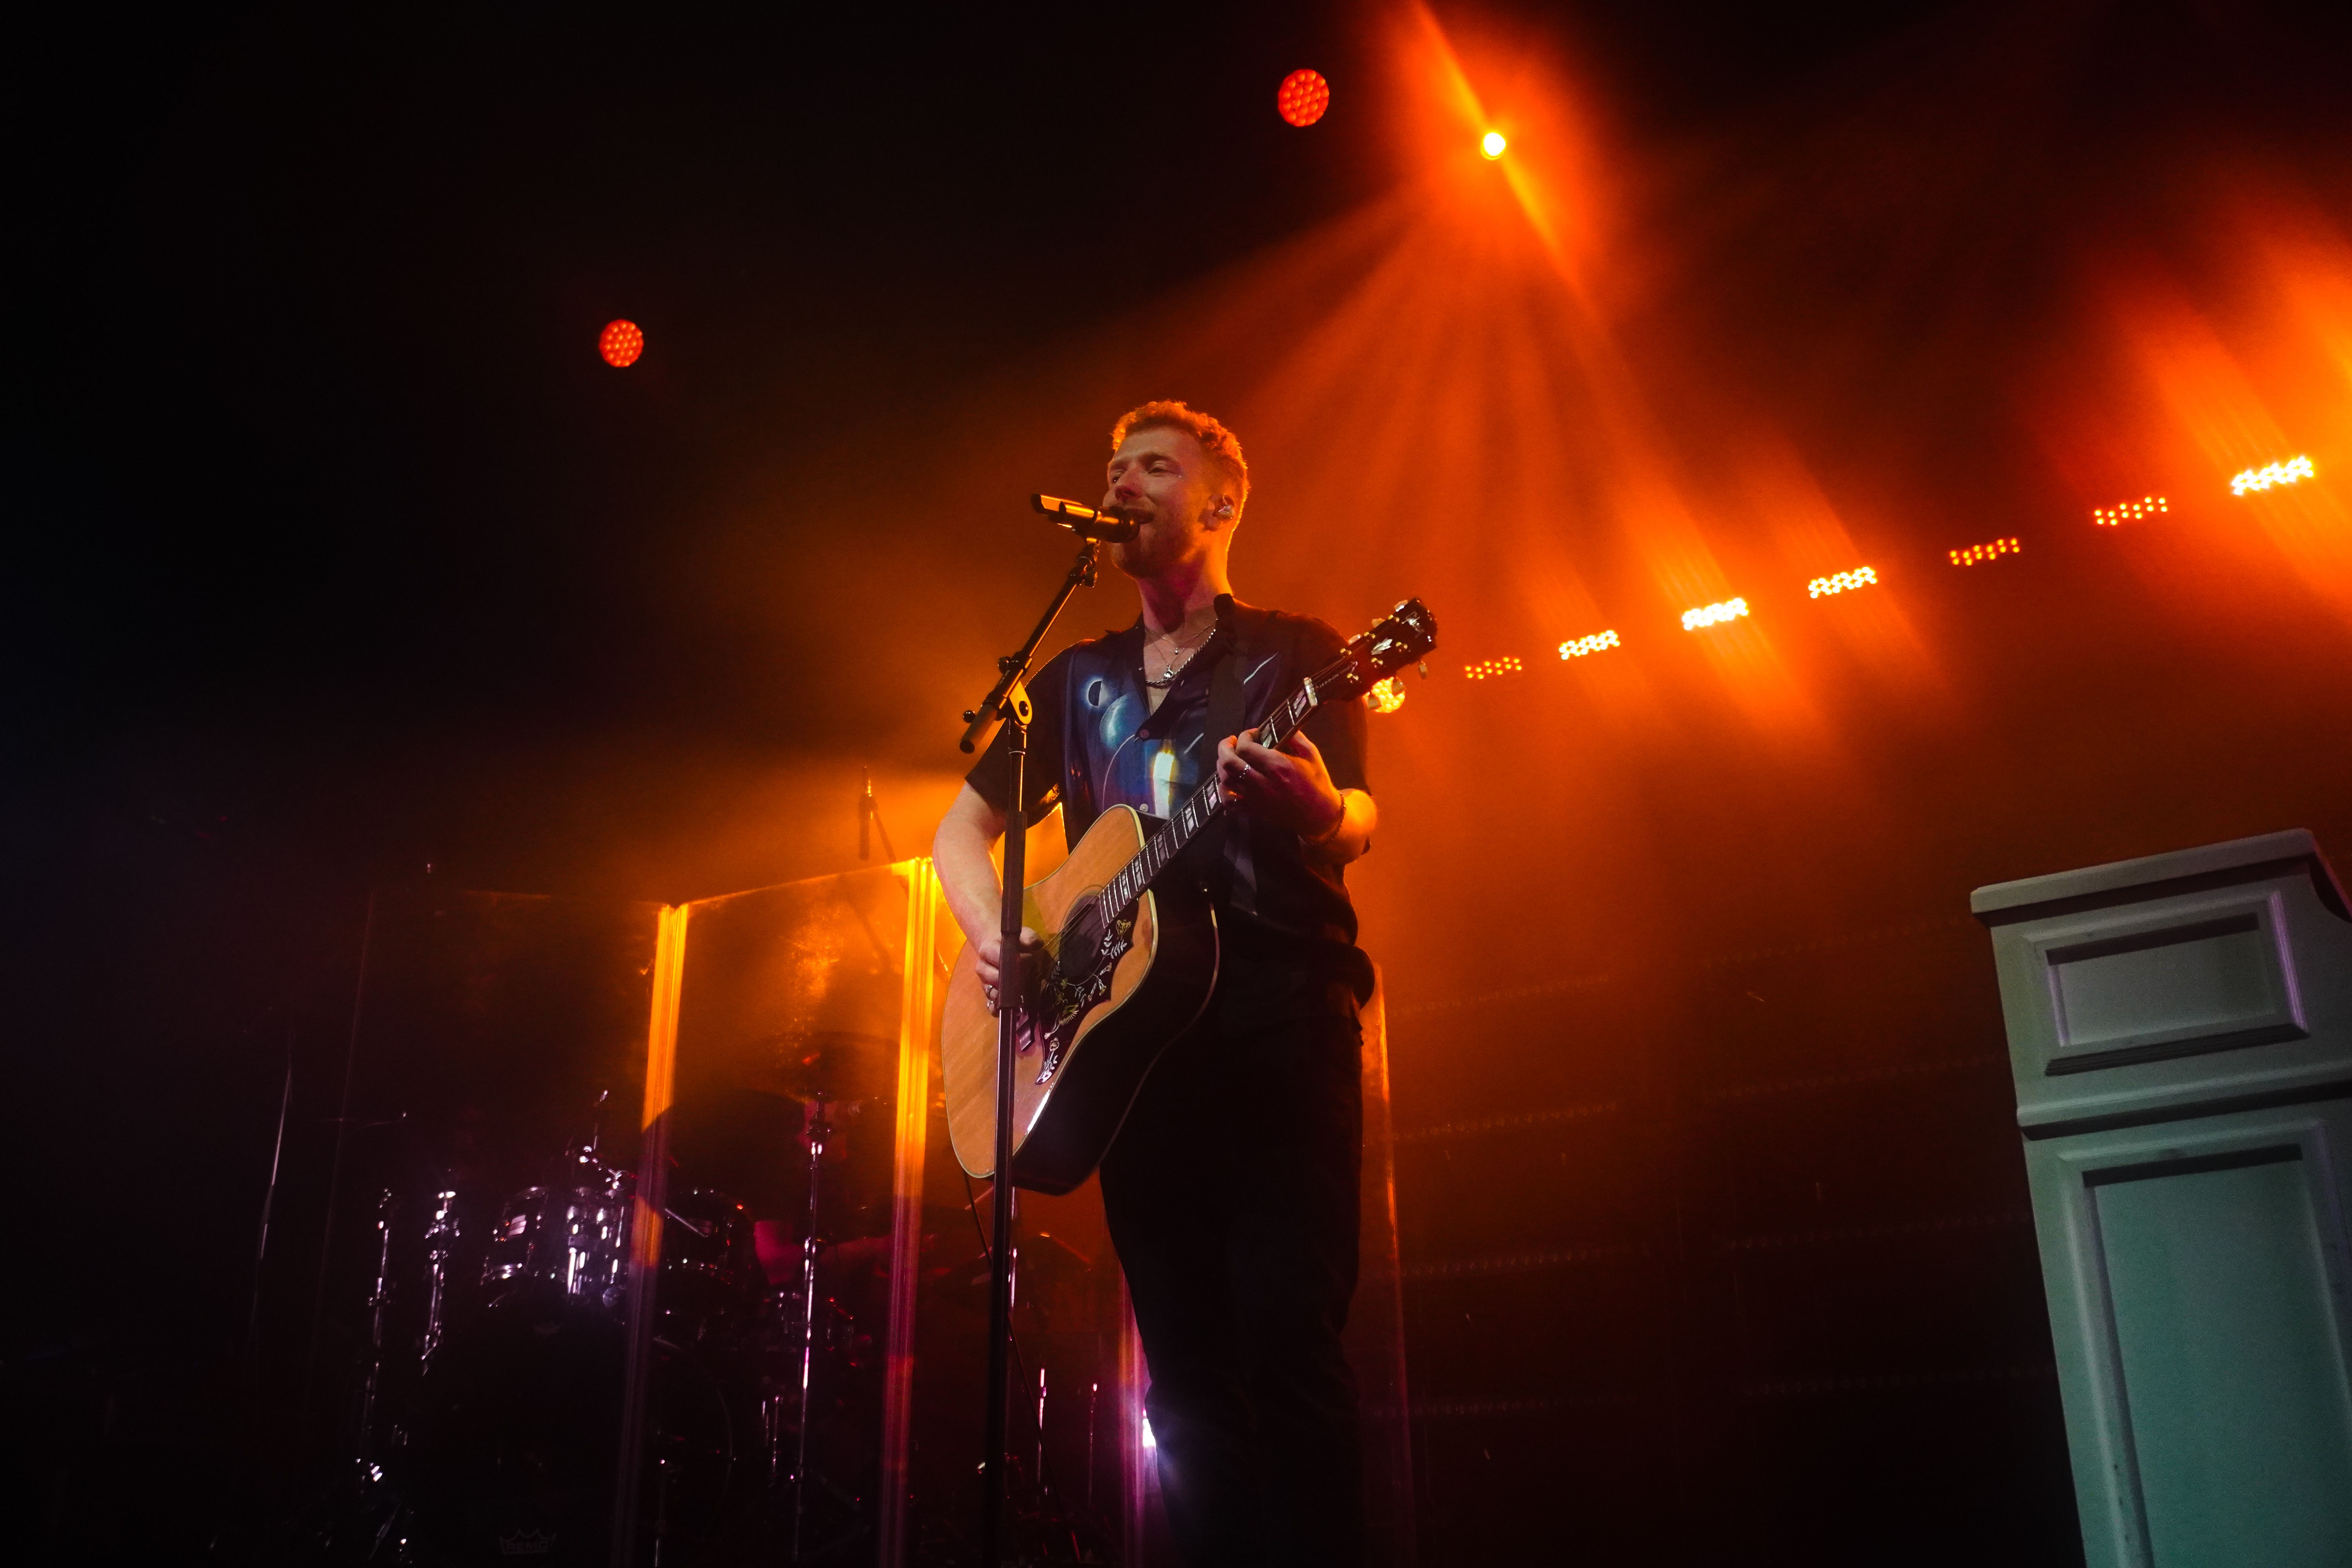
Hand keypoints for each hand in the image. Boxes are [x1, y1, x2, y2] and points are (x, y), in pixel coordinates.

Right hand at [975, 926, 1041, 1014]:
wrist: (998, 946)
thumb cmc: (1012, 941)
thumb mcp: (1023, 934)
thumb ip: (1029, 938)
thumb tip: (1035, 945)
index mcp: (987, 950)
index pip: (997, 957)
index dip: (1014, 959)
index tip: (1029, 958)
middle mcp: (982, 967)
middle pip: (994, 977)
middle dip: (1011, 979)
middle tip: (1026, 977)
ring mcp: (985, 982)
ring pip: (992, 992)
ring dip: (1006, 995)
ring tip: (1019, 996)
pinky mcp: (989, 994)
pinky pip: (990, 1004)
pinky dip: (997, 1008)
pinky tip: (1007, 1009)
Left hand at [1216, 728, 1345, 841]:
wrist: (1320, 814)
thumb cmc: (1316, 782)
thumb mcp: (1311, 753)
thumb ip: (1293, 736)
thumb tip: (1275, 726)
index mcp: (1278, 766)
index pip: (1246, 747)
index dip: (1244, 736)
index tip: (1252, 734)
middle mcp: (1263, 783)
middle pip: (1229, 763)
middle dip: (1224, 747)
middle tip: (1230, 742)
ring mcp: (1256, 799)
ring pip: (1225, 781)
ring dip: (1222, 766)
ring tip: (1228, 757)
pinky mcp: (1253, 811)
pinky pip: (1229, 802)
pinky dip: (1223, 791)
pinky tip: (1227, 781)